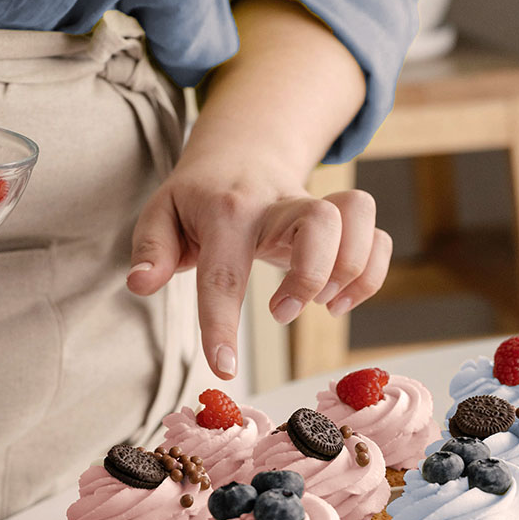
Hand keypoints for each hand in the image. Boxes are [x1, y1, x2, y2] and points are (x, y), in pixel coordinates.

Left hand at [126, 157, 391, 379]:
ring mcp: (315, 208)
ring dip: (350, 271)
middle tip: (281, 313)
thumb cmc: (198, 196)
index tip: (223, 368)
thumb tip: (140, 284)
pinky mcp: (340, 220)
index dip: (222, 322)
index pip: (224, 270)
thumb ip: (150, 248)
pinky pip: (378, 236)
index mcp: (227, 211)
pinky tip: (340, 300)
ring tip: (322, 305)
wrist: (242, 152)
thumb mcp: (161, 213)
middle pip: (320, 220)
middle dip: (310, 275)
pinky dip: (371, 275)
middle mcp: (278, 205)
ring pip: (357, 216)